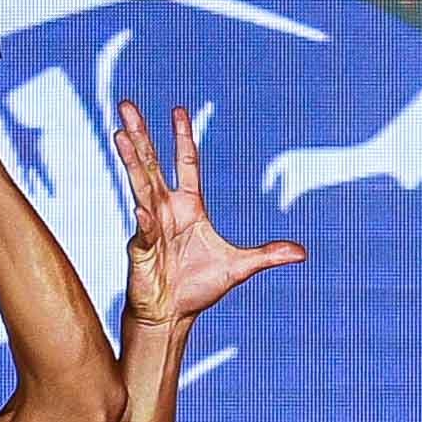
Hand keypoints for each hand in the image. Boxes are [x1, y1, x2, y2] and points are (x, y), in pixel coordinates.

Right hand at [110, 97, 305, 328]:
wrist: (172, 315)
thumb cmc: (198, 287)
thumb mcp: (239, 267)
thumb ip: (268, 255)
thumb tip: (302, 253)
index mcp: (188, 207)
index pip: (185, 164)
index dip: (182, 138)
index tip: (178, 111)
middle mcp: (165, 210)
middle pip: (151, 164)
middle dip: (140, 135)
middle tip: (126, 105)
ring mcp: (149, 227)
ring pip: (139, 186)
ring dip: (131, 161)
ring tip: (120, 135)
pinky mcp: (140, 249)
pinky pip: (143, 231)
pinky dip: (144, 222)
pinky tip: (143, 211)